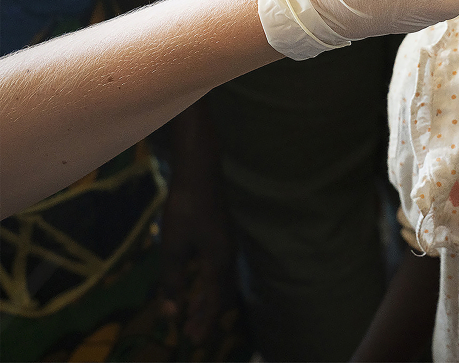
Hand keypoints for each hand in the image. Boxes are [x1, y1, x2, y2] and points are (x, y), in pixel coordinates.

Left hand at [159, 103, 235, 344]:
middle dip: (208, 316)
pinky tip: (200, 285)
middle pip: (223, 296)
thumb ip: (172, 282)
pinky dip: (212, 286)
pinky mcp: (224, 238)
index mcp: (218, 263)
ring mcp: (229, 247)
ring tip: (194, 314)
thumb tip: (170, 314)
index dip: (204, 323)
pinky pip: (222, 272)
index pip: (213, 302)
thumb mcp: (173, 249)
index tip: (193, 341)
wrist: (200, 176)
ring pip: (224, 284)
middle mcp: (229, 258)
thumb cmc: (185, 210)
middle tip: (191, 333)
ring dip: (210, 302)